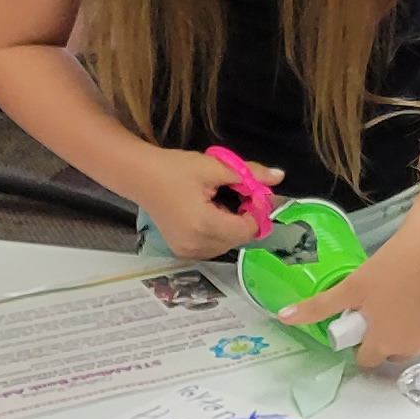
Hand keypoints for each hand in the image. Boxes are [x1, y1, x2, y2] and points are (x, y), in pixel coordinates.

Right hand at [142, 147, 280, 263]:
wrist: (139, 176)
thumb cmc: (175, 169)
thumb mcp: (214, 166)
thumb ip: (249, 173)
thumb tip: (280, 176)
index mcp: (205, 225)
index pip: (247, 230)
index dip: (256, 211)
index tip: (251, 190)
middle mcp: (196, 245)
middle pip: (238, 239)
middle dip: (245, 218)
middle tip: (238, 193)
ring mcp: (186, 251)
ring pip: (227, 245)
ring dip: (233, 226)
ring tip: (221, 202)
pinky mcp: (181, 251)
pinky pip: (212, 247)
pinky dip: (219, 232)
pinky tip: (210, 213)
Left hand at [282, 228, 419, 366]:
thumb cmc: (389, 266)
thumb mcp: (351, 286)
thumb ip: (318, 307)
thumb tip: (283, 317)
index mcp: (382, 344)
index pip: (366, 359)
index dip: (361, 342)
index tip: (362, 322)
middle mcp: (409, 349)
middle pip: (390, 353)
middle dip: (384, 338)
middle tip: (381, 309)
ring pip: (413, 343)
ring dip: (406, 331)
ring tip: (402, 300)